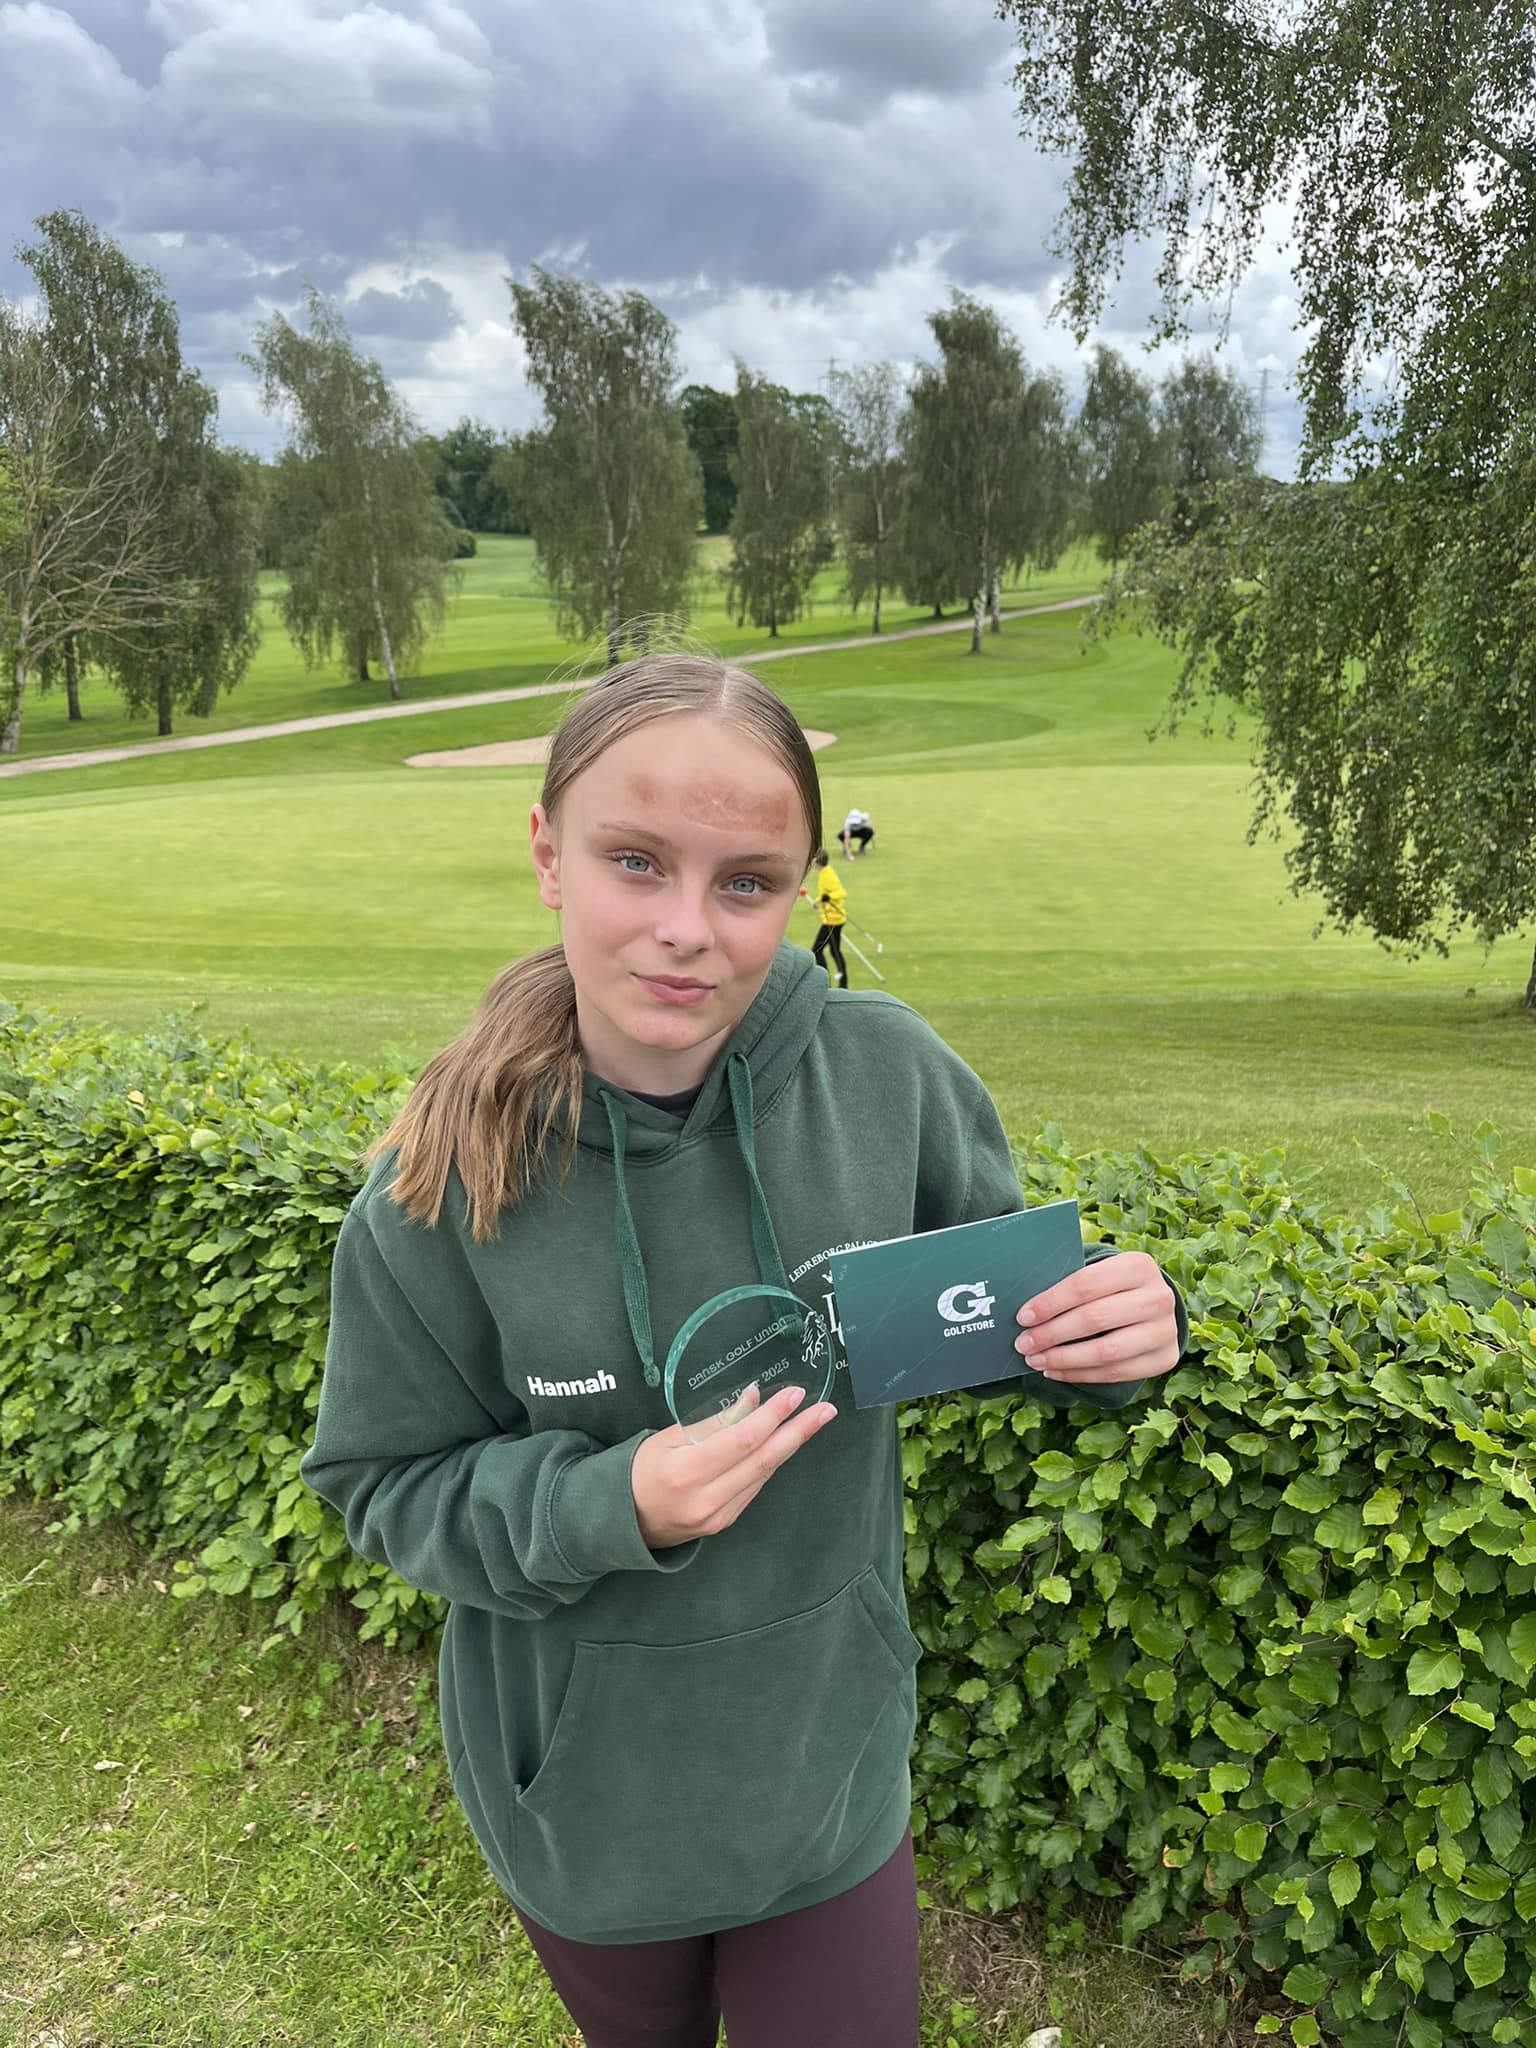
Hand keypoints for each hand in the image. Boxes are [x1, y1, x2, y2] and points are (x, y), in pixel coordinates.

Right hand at [632, 1384, 837, 1547]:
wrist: (621, 1521)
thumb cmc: (640, 1470)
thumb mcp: (667, 1437)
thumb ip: (713, 1422)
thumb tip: (754, 1398)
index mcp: (686, 1471)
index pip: (742, 1440)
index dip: (773, 1416)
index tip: (795, 1394)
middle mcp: (705, 1498)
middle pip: (763, 1461)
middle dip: (798, 1432)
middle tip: (825, 1410)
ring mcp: (717, 1516)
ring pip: (763, 1475)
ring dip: (789, 1446)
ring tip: (812, 1421)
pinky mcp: (723, 1523)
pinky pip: (753, 1488)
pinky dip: (768, 1464)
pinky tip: (781, 1445)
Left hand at [1013, 1251, 1179, 1383]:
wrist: (1154, 1305)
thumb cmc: (1112, 1287)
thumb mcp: (1099, 1273)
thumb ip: (1070, 1285)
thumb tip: (1026, 1312)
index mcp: (1139, 1266)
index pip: (1086, 1284)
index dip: (1051, 1302)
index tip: (1023, 1317)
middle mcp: (1159, 1297)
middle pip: (1094, 1319)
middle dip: (1052, 1334)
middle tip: (1023, 1344)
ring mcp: (1166, 1331)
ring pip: (1106, 1352)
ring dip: (1063, 1359)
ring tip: (1036, 1361)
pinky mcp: (1165, 1359)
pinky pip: (1116, 1373)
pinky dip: (1080, 1375)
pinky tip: (1056, 1371)